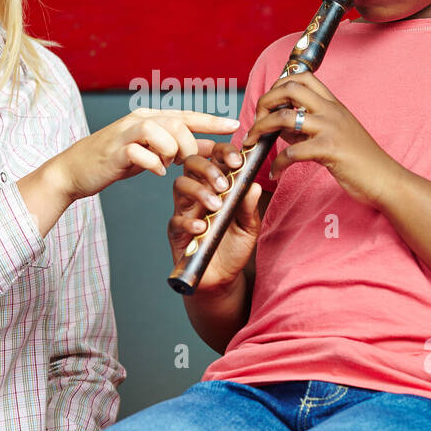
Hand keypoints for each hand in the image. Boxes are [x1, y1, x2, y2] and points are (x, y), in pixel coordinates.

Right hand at [52, 109, 239, 201]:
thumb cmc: (118, 160)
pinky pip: (141, 152)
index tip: (236, 126)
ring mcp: (126, 133)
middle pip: (178, 123)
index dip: (213, 121)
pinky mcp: (115, 150)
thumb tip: (214, 147)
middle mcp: (140, 119)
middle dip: (192, 147)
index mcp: (152, 118)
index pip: (188, 115)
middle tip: (192, 166)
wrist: (76, 170)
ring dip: (171, 153)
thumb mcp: (154, 153)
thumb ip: (182, 148)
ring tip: (169, 166)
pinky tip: (156, 172)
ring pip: (161, 132)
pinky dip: (153, 164)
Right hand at [168, 144, 263, 293]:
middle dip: (208, 168)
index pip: (214, 157)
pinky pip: (176, 219)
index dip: (223, 152)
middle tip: (224, 185)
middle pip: (192, 163)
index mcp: (217, 185)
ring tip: (216, 206)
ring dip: (199, 191)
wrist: (223, 278)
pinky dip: (190, 221)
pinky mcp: (176, 231)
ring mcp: (185, 210)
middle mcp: (199, 193)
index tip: (237, 161)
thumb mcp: (249, 226)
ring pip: (180, 185)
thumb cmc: (235, 247)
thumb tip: (254, 184)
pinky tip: (204, 227)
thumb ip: (249, 206)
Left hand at [242, 71, 396, 208]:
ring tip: (253, 142)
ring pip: (285, 117)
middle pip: (289, 88)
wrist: (386, 179)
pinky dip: (277, 163)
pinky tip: (274, 172)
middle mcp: (331, 111)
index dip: (279, 84)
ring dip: (261, 129)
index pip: (303, 77)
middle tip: (255, 119)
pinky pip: (292, 151)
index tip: (268, 102)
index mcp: (334, 104)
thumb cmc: (361, 160)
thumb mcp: (336, 134)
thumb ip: (310, 127)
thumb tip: (282, 127)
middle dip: (265, 101)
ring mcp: (331, 129)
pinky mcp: (329, 150)